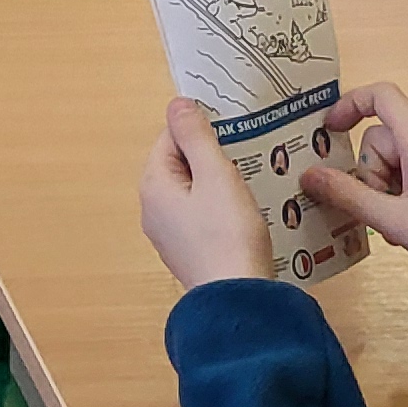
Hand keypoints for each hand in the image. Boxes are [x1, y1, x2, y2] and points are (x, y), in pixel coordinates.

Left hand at [139, 101, 272, 287]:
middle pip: (182, 165)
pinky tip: (248, 214)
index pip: (170, 138)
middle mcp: (153, 209)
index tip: (236, 131)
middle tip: (249, 155)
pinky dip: (223, 210)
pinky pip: (204, 218)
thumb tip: (177, 103)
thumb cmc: (228, 234)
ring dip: (221, 184)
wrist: (239, 303)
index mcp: (153, 185)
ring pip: (195, 193)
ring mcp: (170, 235)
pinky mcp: (191, 254)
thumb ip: (196, 137)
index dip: (201, 130)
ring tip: (254, 181)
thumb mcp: (216, 176)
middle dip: (213, 158)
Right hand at [303, 82, 407, 276]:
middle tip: (381, 212)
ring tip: (398, 227)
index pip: (380, 96)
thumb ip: (347, 195)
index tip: (330, 132)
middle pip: (385, 138)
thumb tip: (308, 176)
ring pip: (402, 158)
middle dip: (372, 173)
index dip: (349, 105)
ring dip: (389, 187)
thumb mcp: (394, 219)